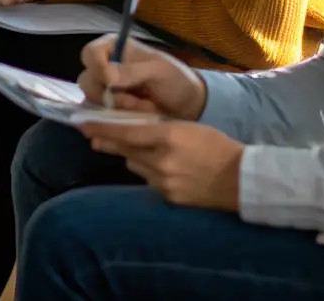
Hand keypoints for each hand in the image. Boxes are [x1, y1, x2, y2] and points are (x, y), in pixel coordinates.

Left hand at [74, 119, 242, 210]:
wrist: (240, 179)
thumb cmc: (215, 145)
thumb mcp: (187, 126)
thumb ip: (158, 129)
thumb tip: (132, 131)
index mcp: (168, 137)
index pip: (126, 132)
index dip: (103, 129)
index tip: (84, 125)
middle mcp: (161, 160)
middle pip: (125, 151)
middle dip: (109, 143)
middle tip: (91, 137)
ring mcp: (164, 182)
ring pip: (135, 166)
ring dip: (133, 157)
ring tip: (142, 151)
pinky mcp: (169, 197)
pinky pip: (149, 181)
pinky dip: (149, 172)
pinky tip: (161, 168)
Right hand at [78, 36, 206, 119]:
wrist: (187, 107)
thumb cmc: (174, 80)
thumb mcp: (158, 71)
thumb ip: (132, 71)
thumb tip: (107, 77)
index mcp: (114, 48)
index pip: (90, 54)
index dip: (96, 67)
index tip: (111, 82)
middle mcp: (104, 68)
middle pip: (87, 80)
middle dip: (109, 95)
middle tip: (134, 102)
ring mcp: (105, 92)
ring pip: (92, 101)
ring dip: (115, 109)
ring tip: (140, 110)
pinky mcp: (108, 112)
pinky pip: (99, 118)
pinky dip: (115, 121)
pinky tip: (133, 120)